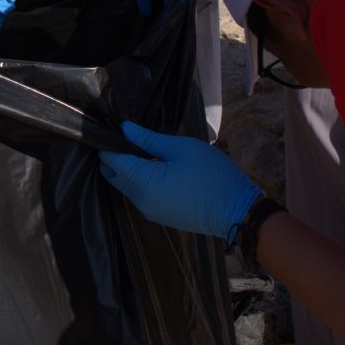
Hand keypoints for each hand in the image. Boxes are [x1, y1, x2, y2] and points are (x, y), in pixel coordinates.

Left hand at [96, 122, 263, 242]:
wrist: (237, 211)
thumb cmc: (213, 175)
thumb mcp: (182, 148)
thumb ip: (149, 139)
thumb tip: (125, 129)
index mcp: (145, 182)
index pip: (111, 161)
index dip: (107, 143)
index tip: (111, 128)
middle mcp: (141, 200)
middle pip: (114, 175)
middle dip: (114, 156)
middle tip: (128, 137)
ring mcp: (149, 211)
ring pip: (125, 187)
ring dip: (127, 169)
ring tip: (142, 149)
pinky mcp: (159, 216)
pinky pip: (139, 196)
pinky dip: (138, 181)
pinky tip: (153, 167)